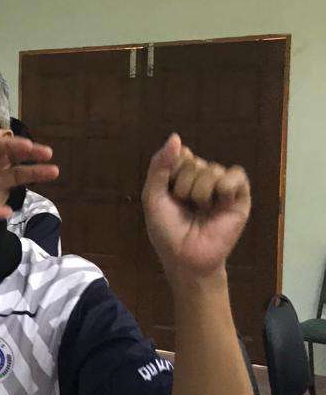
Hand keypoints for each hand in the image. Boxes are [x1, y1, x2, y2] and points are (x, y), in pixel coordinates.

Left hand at [142, 134, 250, 279]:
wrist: (186, 257)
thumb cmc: (167, 230)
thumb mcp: (153, 196)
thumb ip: (160, 166)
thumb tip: (176, 137)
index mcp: (182, 177)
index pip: (179, 155)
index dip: (171, 172)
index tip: (168, 193)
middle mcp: (202, 178)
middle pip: (194, 162)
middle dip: (184, 185)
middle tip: (184, 206)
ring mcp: (221, 187)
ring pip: (212, 168)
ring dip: (200, 191)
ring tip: (200, 210)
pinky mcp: (240, 197)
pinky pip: (236, 175)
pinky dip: (224, 187)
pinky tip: (219, 204)